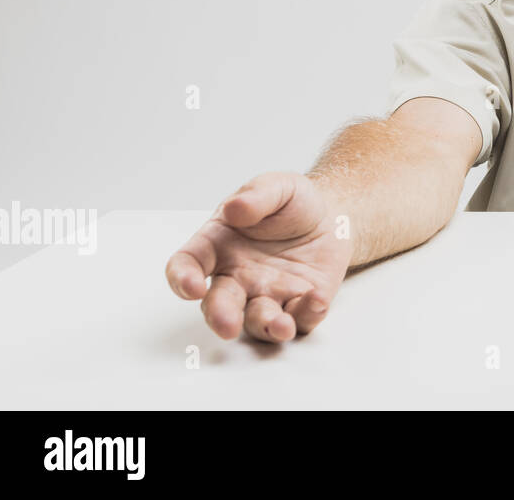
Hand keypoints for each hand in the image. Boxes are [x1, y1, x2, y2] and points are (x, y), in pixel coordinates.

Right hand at [165, 171, 353, 342]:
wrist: (331, 214)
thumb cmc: (292, 203)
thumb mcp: (277, 186)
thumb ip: (256, 196)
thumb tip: (235, 209)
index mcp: (218, 246)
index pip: (187, 265)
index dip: (182, 279)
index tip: (192, 287)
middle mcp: (237, 277)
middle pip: (219, 304)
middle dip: (221, 317)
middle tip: (226, 326)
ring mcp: (268, 294)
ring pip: (258, 321)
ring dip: (267, 326)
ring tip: (281, 325)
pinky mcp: (300, 304)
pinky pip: (301, 319)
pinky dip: (307, 315)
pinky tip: (316, 301)